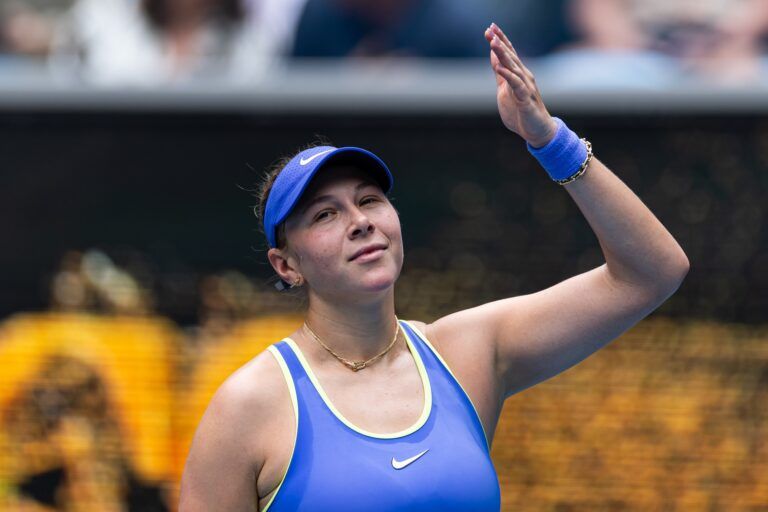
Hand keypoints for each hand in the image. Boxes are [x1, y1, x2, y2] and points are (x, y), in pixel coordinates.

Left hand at [484, 23, 557, 147]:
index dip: (500, 40)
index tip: (490, 27)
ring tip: (493, 43)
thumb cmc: (521, 111)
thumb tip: (494, 57)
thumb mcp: (505, 90)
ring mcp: (525, 87)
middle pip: (510, 56)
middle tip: (490, 29)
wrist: (537, 131)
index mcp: (518, 74)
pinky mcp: (525, 99)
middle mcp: (524, 77)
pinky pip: (516, 85)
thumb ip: (500, 74)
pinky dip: (508, 75)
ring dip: (503, 55)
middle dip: (500, 42)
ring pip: (513, 67)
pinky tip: (499, 68)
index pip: (509, 53)